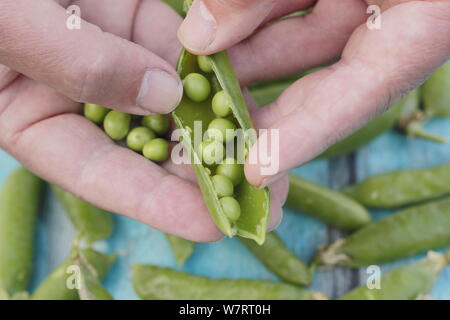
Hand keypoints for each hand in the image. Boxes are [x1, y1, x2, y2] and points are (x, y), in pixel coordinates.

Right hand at [0, 0, 286, 240]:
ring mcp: (117, 59)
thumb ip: (80, 65)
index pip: (105, 175)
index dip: (160, 204)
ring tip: (269, 156)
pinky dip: (215, 71)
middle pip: (153, 147)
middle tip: (261, 200)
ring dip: (222, 128)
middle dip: (207, 175)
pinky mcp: (138, 20)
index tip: (213, 225)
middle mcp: (85, 98)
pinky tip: (248, 95)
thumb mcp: (12, 27)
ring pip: (177, 102)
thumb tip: (164, 97)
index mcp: (36, 119)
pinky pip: (184, 51)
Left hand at [178, 0, 449, 187]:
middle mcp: (394, 15)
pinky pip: (292, 2)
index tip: (254, 171)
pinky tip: (210, 21)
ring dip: (243, 49)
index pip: (357, 95)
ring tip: (194, 62)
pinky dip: (251, 11)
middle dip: (262, 97)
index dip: (305, 136)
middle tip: (206, 123)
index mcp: (422, 22)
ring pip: (297, 34)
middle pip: (320, 75)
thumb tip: (200, 36)